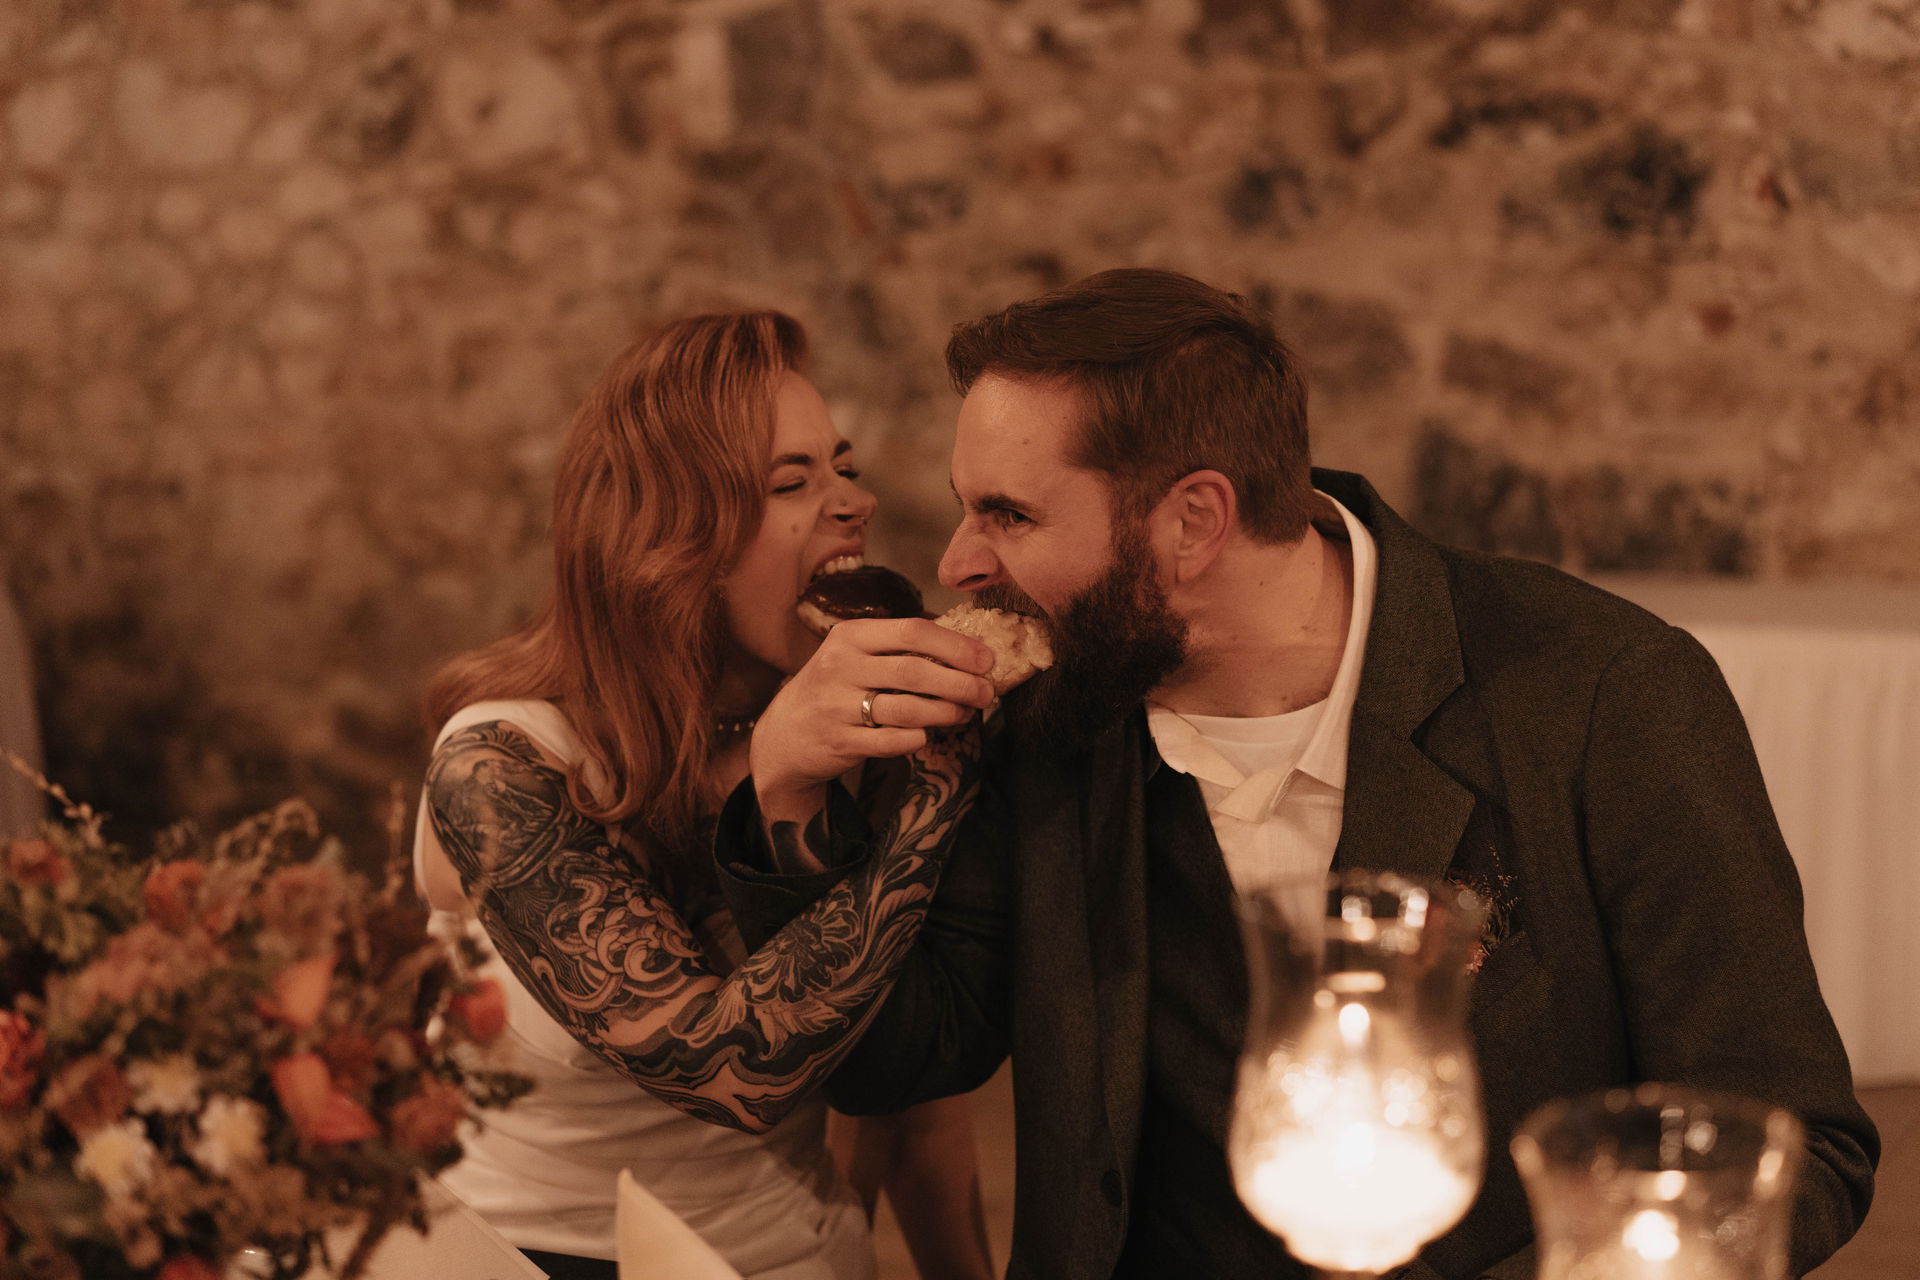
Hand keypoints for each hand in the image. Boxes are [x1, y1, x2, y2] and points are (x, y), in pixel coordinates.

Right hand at [752, 618, 994, 827]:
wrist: (783, 736)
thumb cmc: (834, 688)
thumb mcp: (854, 656)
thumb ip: (898, 647)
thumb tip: (965, 646)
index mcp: (849, 636)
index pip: (912, 631)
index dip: (955, 645)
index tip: (986, 659)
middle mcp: (840, 666)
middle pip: (914, 671)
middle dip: (960, 682)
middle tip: (986, 692)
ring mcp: (837, 705)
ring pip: (907, 709)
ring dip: (945, 712)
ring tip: (966, 713)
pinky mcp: (839, 742)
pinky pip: (891, 741)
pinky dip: (916, 738)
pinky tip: (928, 735)